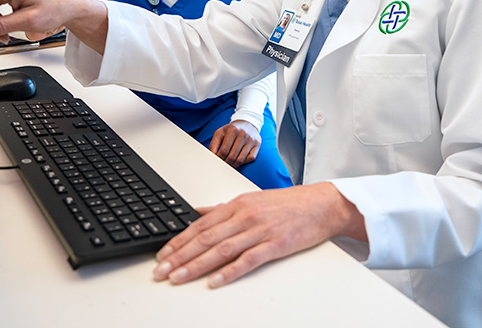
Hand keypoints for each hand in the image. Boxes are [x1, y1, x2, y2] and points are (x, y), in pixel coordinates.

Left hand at [153, 183, 367, 287]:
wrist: (320, 205)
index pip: (200, 225)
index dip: (178, 241)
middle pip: (205, 238)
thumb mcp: (251, 200)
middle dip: (180, 256)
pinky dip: (229, 272)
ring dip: (196, 265)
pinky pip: (248, 260)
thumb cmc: (287, 204)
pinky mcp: (274, 245)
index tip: (161, 254)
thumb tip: (197, 211)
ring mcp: (259, 230)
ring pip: (221, 249)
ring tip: (178, 277)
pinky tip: (214, 281)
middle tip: (161, 271)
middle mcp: (244, 216)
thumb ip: (222, 208)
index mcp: (236, 205)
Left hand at [208, 120, 260, 167]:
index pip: (224, 150)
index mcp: (233, 130)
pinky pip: (251, 158)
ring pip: (241, 159)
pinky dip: (244, 162)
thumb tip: (212, 157)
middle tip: (222, 165)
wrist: (247, 123)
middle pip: (232, 156)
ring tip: (229, 165)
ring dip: (233, 165)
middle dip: (226, 163)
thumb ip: (213, 144)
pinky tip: (239, 160)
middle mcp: (243, 134)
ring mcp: (251, 139)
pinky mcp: (257, 144)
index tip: (216, 162)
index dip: (219, 158)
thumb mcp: (220, 133)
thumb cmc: (231, 130)